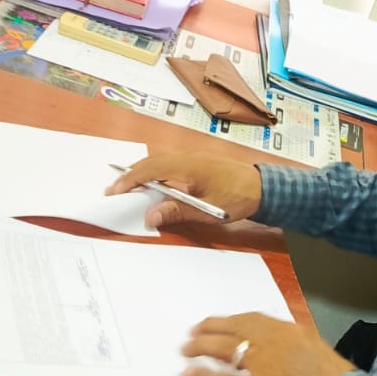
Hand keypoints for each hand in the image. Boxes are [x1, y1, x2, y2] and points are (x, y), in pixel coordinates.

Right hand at [105, 150, 262, 228]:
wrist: (262, 187)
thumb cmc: (238, 197)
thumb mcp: (207, 210)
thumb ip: (177, 211)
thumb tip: (150, 216)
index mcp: (188, 167)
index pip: (151, 169)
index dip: (130, 179)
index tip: (115, 190)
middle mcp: (188, 159)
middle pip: (152, 162)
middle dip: (131, 174)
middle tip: (114, 189)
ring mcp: (193, 159)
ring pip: (159, 161)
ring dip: (142, 172)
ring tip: (127, 186)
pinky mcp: (197, 164)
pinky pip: (169, 163)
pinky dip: (155, 171)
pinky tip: (152, 183)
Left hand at [181, 312, 355, 375]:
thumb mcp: (316, 351)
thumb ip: (295, 346)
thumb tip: (281, 348)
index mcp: (288, 331)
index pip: (252, 319)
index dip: (230, 321)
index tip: (218, 323)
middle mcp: (270, 342)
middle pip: (231, 330)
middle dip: (209, 330)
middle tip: (193, 333)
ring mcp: (260, 365)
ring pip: (222, 349)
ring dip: (200, 348)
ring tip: (186, 350)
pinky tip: (190, 374)